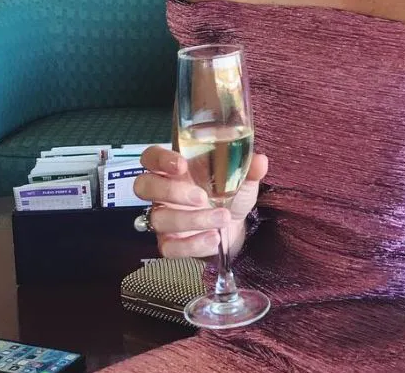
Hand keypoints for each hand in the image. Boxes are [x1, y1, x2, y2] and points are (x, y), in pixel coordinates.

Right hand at [134, 145, 268, 258]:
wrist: (237, 228)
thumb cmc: (230, 195)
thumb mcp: (242, 179)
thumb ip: (249, 168)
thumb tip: (260, 160)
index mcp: (175, 169)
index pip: (151, 157)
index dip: (159, 159)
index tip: (181, 165)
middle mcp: (163, 192)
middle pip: (143, 186)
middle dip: (170, 191)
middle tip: (201, 196)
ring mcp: (163, 218)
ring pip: (159, 218)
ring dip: (191, 219)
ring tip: (222, 218)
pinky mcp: (169, 243)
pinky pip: (169, 247)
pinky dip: (192, 244)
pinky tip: (213, 239)